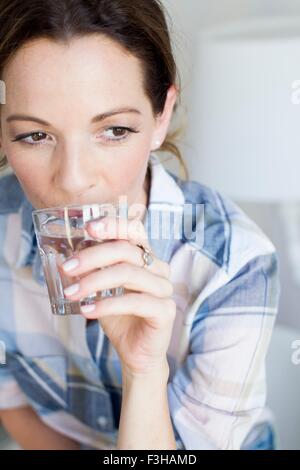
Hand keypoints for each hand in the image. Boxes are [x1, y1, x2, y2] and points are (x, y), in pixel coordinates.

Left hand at [62, 215, 175, 376]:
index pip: (135, 230)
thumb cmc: (120, 317)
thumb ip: (92, 272)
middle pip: (126, 250)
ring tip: (70, 293)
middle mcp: (159, 269)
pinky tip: (87, 310)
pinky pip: (134, 302)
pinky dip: (106, 305)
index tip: (88, 228)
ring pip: (128, 274)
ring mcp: (165, 289)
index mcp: (146, 258)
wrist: (136, 353)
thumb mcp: (102, 290)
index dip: (114, 225)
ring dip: (94, 281)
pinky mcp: (165, 311)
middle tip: (67, 267)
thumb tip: (64, 258)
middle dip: (92, 256)